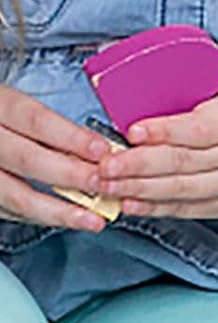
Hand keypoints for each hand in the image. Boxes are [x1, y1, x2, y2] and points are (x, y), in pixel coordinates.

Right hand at [0, 83, 111, 231]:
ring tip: (93, 218)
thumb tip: (97, 142)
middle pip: (28, 159)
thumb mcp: (16, 102)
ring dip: (58, 210)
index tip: (102, 149)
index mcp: (0, 107)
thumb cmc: (2, 113)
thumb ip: (49, 120)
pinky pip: (10, 211)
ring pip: (15, 197)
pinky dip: (41, 217)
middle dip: (70, 174)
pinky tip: (68, 220)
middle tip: (103, 183)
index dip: (71, 136)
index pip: (37, 121)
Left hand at [98, 85, 217, 218]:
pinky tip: (127, 203)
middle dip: (138, 165)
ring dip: (137, 189)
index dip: (164, 131)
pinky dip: (151, 208)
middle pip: (184, 162)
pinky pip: (182, 209)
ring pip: (179, 189)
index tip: (131, 132)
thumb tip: (131, 97)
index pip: (201, 128)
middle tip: (104, 165)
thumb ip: (188, 97)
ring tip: (105, 184)